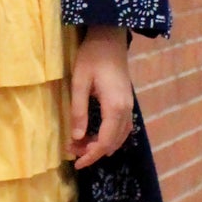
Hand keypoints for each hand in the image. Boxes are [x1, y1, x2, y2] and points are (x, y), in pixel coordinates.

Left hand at [68, 25, 133, 169]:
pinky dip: (110, 137)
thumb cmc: (91, 57)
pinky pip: (122, 128)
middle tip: (72, 151)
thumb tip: (77, 137)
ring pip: (119, 136)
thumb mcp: (79, 82)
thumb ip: (78, 111)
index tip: (76, 163)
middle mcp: (126, 110)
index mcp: (114, 107)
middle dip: (93, 151)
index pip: (104, 141)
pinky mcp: (127, 102)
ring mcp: (129, 106)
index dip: (91, 155)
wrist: (110, 38)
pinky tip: (96, 135)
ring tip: (81, 144)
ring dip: (101, 144)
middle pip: (113, 142)